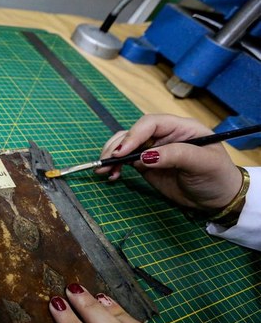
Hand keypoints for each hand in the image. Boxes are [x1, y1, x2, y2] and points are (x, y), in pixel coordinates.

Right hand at [96, 114, 241, 211]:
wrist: (218, 198)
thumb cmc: (217, 177)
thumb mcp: (203, 163)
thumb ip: (176, 155)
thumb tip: (145, 156)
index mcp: (181, 128)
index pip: (151, 124)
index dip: (134, 135)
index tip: (121, 153)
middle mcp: (164, 136)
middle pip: (134, 133)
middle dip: (117, 146)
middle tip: (105, 161)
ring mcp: (154, 150)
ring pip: (126, 146)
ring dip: (112, 156)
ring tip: (103, 171)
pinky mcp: (147, 165)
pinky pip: (126, 162)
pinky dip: (116, 167)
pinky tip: (111, 175)